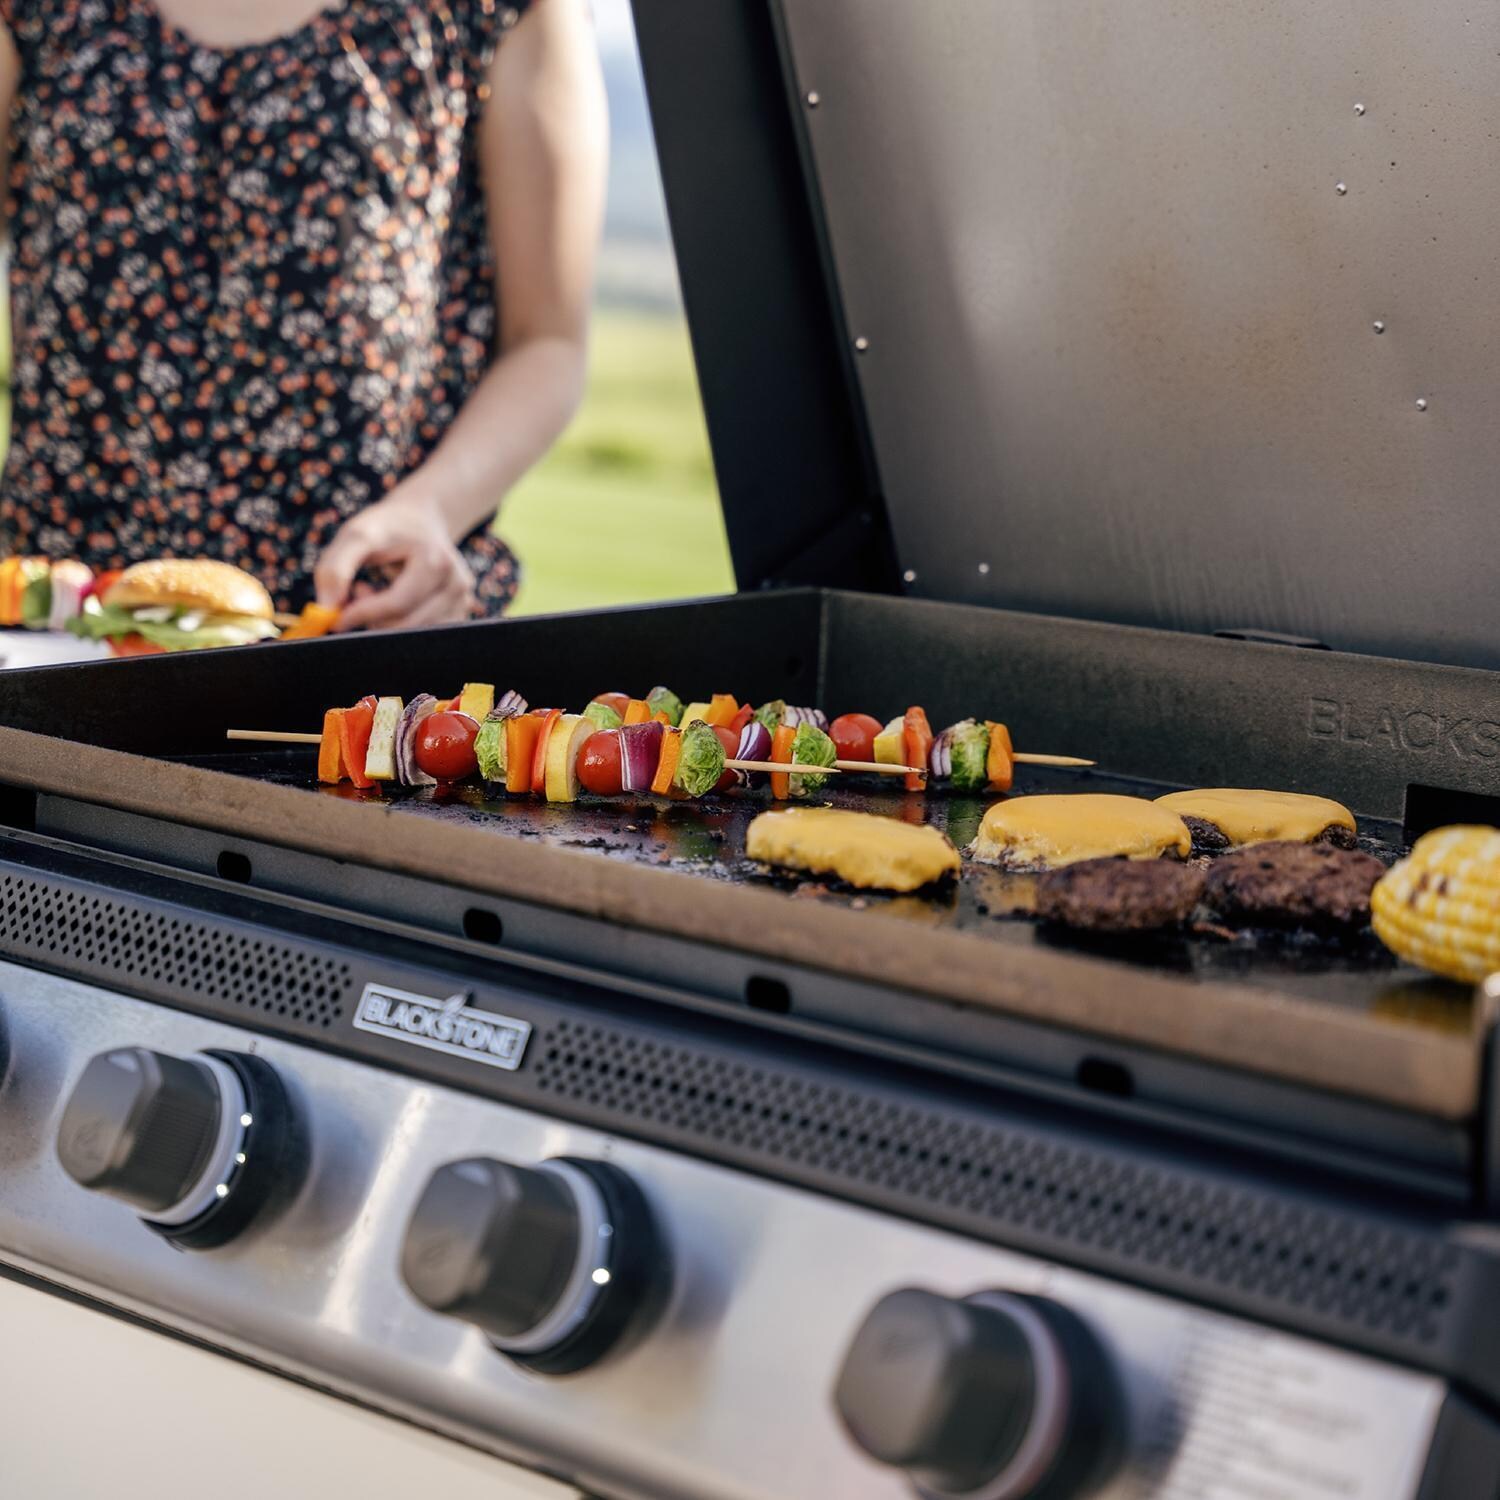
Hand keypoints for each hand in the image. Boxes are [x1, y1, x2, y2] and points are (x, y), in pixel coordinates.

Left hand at [316, 485, 477, 631]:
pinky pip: (422, 635)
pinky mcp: (459, 614)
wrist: (422, 520)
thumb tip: (328, 608)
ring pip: (415, 635)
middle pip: (407, 624)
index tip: (335, 619)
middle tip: (357, 591)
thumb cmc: (388, 526)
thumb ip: (336, 567)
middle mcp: (457, 585)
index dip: (362, 614)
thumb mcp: (358, 534)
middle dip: (373, 617)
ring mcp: (462, 602)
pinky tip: (393, 603)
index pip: (397, 604)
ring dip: (386, 622)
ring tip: (377, 592)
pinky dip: (401, 625)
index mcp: (437, 562)